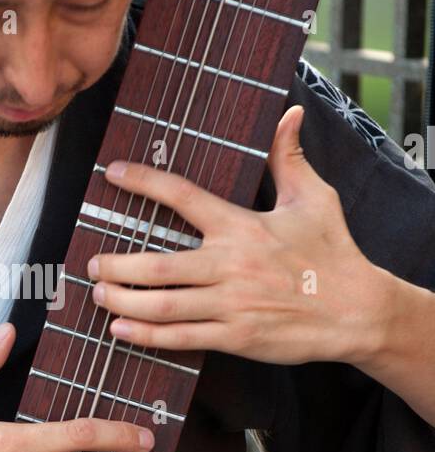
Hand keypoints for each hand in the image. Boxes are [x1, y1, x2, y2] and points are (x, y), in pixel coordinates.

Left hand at [87, 105, 383, 366]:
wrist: (359, 312)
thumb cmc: (334, 253)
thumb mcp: (314, 199)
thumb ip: (289, 158)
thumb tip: (289, 114)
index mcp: (242, 226)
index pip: (183, 196)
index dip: (144, 183)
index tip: (112, 174)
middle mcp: (231, 265)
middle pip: (158, 264)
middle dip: (117, 264)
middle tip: (92, 261)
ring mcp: (232, 304)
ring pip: (163, 304)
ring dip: (123, 299)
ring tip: (98, 292)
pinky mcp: (236, 336)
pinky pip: (181, 337)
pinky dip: (146, 335)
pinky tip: (120, 329)